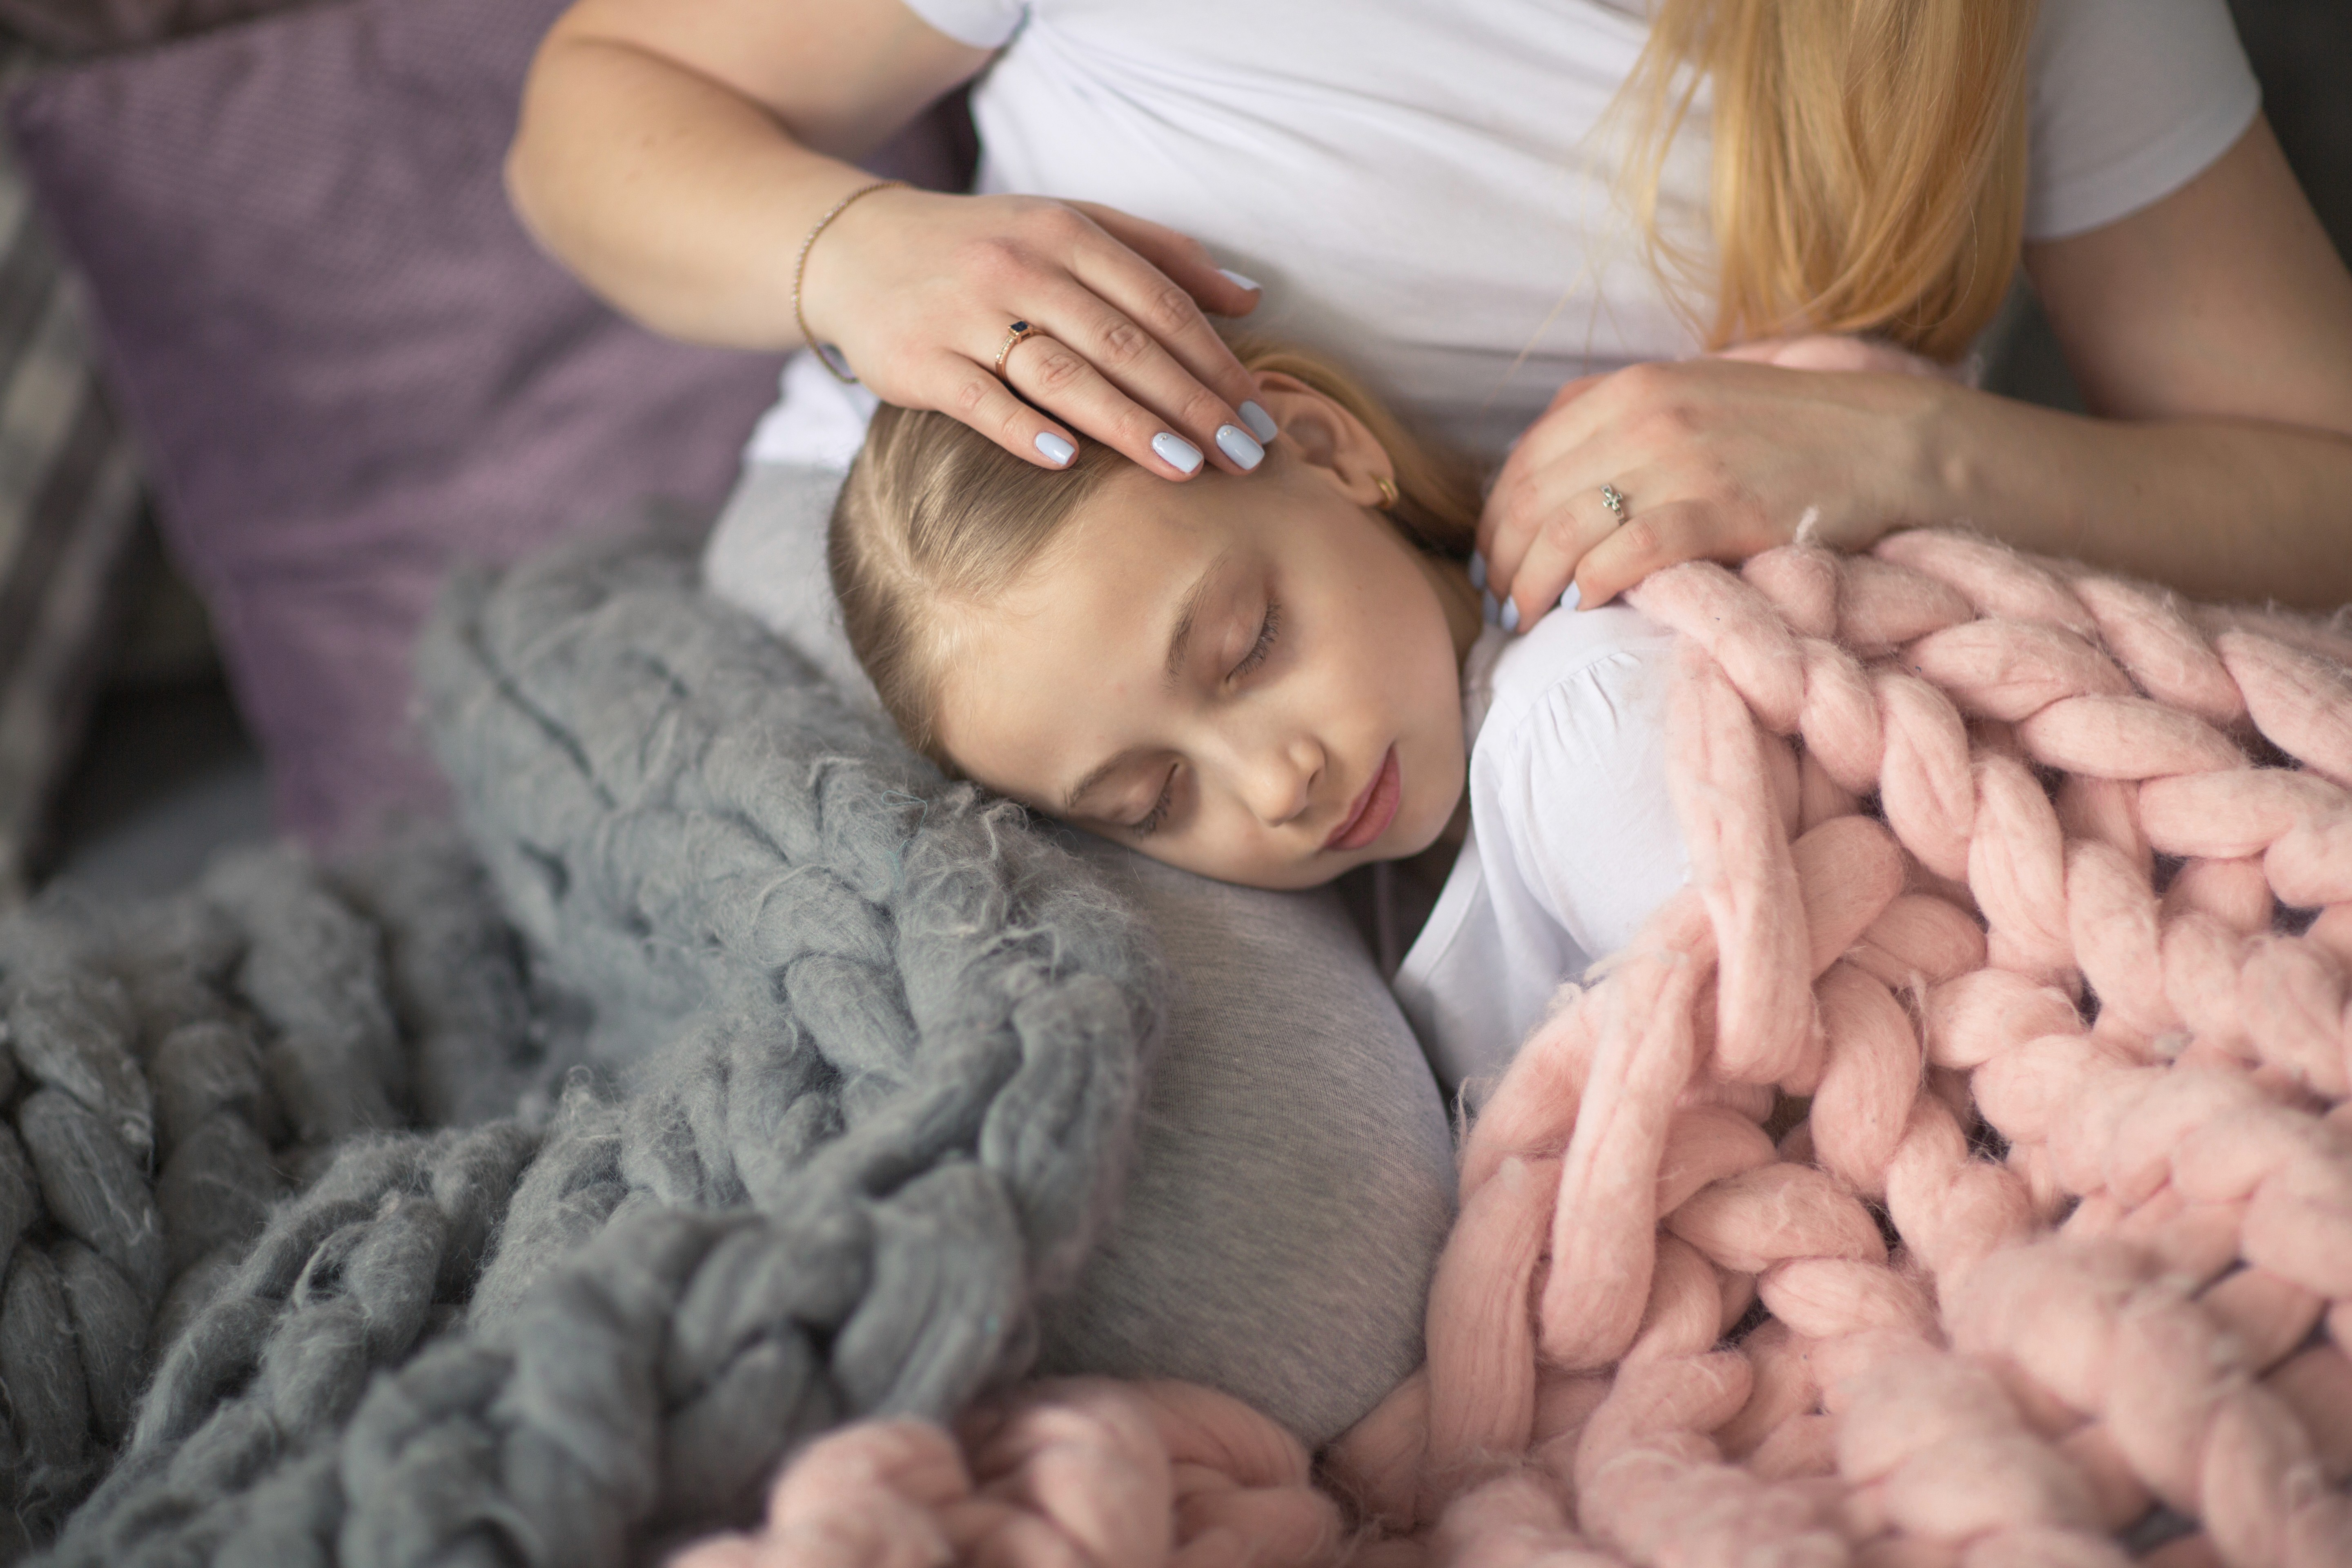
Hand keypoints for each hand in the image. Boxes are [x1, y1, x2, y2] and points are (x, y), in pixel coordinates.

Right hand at [797, 186, 1274, 478]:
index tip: (1259, 415)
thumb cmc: (985, 248)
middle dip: (1191, 403)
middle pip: (1122, 342)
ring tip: (1186, 469)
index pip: (1159, 301)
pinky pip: (979, 400)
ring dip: (1128, 424)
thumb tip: (1251, 299)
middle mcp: (1019, 267)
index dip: (1216, 361)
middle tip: (1245, 457)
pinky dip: (1023, 430)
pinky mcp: (917, 359)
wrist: (855, 249)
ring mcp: (965, 313)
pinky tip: (1067, 460)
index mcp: (1066, 232)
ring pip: (1062, 373)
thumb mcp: (1069, 226)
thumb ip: (1161, 256)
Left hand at [1478, 354, 1949, 627]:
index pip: (1525, 459)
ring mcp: (1684, 461)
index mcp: (1630, 387)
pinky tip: (1584, 608)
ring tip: (1527, 620)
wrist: (1888, 441)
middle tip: (1502, 605)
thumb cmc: (1785, 430)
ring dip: (1533, 585)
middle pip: (1531, 499)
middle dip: (1503, 561)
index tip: (1491, 562)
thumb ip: (1619, 416)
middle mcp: (1646, 415)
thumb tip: (1549, 456)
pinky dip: (1591, 585)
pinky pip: (1628, 553)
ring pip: (1565, 530)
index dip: (1493, 520)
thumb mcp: (1691, 395)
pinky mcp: (1723, 508)